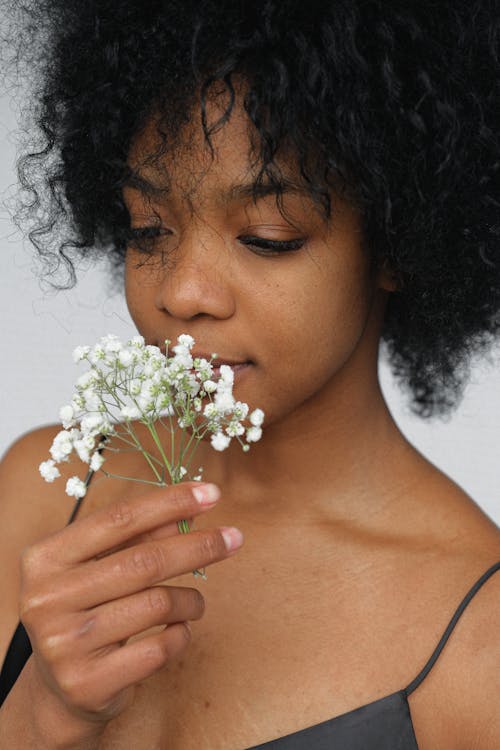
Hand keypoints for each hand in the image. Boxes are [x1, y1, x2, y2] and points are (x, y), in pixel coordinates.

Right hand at [18, 482, 240, 732]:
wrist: (58, 687)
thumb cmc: (87, 610)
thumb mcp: (101, 566)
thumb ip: (140, 536)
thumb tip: (192, 508)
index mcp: (45, 558)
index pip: (118, 519)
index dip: (170, 502)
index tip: (212, 493)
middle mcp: (47, 599)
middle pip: (144, 561)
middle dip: (199, 546)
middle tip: (234, 538)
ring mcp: (63, 644)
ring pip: (156, 605)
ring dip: (191, 600)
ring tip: (195, 603)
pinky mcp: (87, 683)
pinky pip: (159, 648)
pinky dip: (180, 635)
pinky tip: (177, 632)